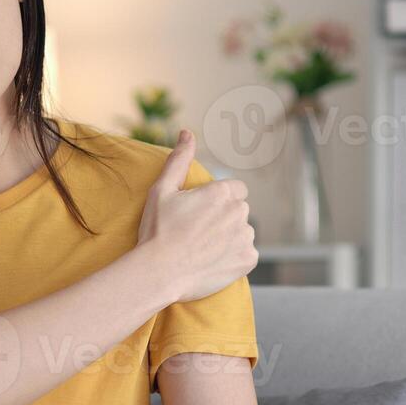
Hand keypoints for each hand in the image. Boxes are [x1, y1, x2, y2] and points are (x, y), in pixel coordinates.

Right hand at [137, 129, 257, 302]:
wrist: (158, 272)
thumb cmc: (157, 230)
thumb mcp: (162, 189)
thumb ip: (179, 159)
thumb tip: (187, 132)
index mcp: (222, 192)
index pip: (236, 189)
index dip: (219, 200)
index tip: (202, 213)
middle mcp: (239, 212)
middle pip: (239, 210)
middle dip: (225, 217)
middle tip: (199, 232)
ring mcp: (245, 237)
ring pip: (243, 232)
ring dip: (231, 237)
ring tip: (204, 249)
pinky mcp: (248, 260)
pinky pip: (247, 254)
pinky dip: (235, 258)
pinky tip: (213, 261)